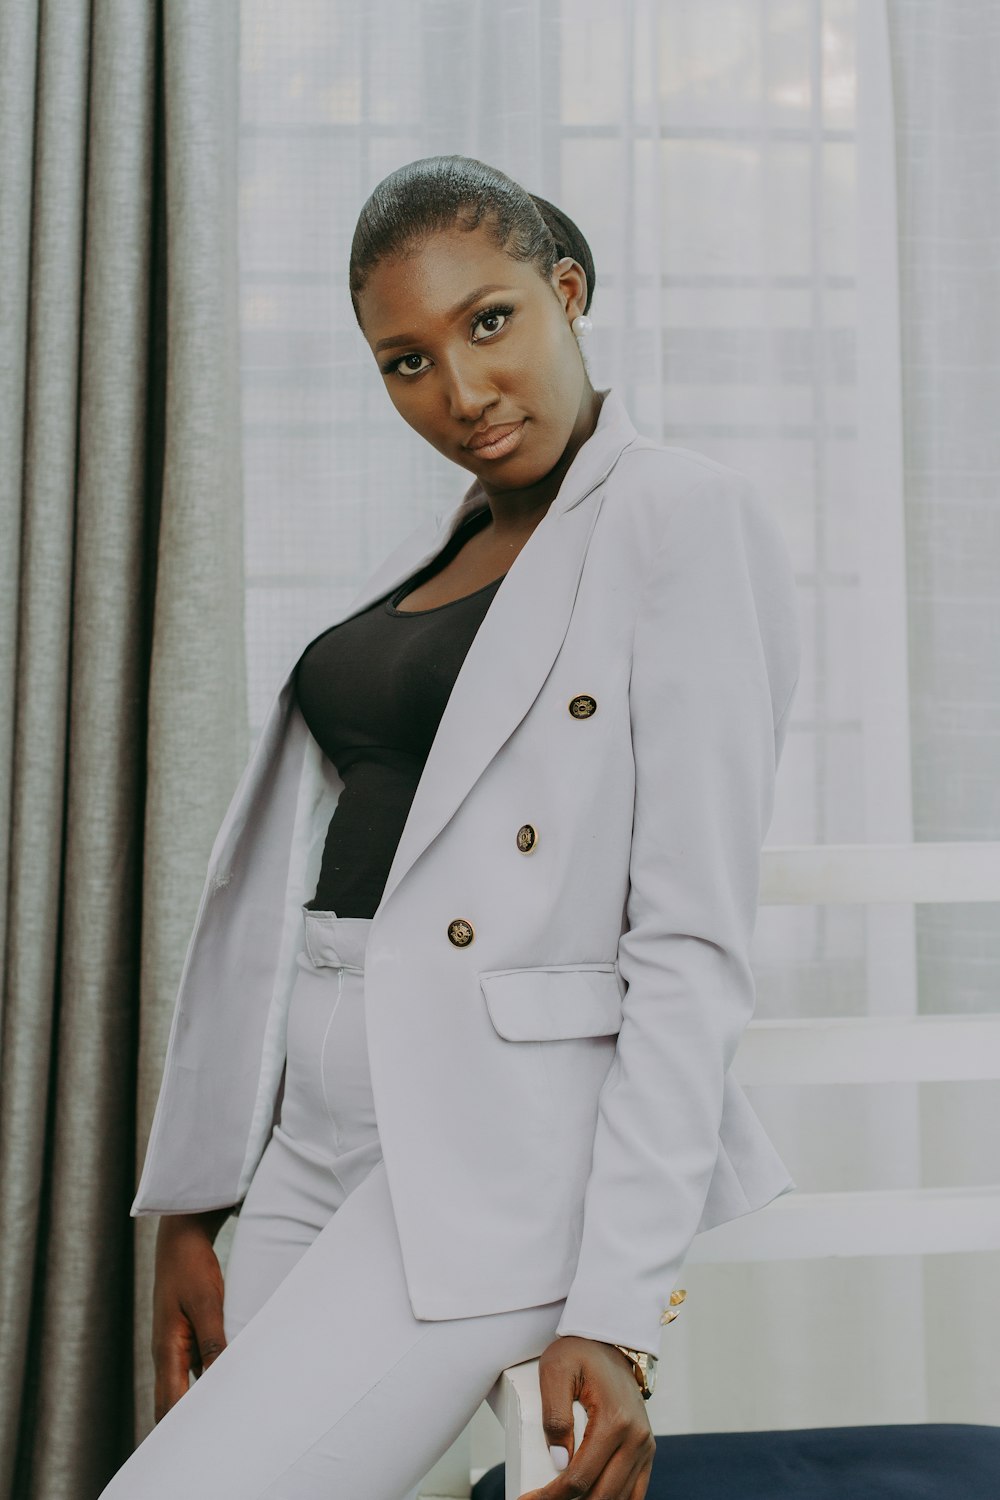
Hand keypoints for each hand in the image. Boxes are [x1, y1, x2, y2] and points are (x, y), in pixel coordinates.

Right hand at [151, 1207, 232, 1421]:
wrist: (181, 1238)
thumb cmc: (192, 1266)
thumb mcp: (207, 1300)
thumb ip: (213, 1340)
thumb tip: (220, 1378)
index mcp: (166, 1349)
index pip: (170, 1404)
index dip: (183, 1429)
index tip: (204, 1443)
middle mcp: (166, 1353)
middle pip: (172, 1402)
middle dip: (189, 1424)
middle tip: (218, 1439)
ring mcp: (173, 1345)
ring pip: (184, 1386)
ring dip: (201, 1401)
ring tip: (228, 1417)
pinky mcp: (184, 1335)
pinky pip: (194, 1367)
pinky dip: (208, 1379)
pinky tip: (230, 1381)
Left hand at [517, 1335, 655, 1499]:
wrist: (610, 1339)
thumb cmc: (579, 1352)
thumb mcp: (555, 1372)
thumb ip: (554, 1415)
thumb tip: (559, 1462)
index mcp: (615, 1420)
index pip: (580, 1477)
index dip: (552, 1496)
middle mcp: (636, 1438)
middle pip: (602, 1495)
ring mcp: (645, 1445)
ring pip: (620, 1498)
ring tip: (561, 1499)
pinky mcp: (646, 1449)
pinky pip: (635, 1491)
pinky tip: (589, 1498)